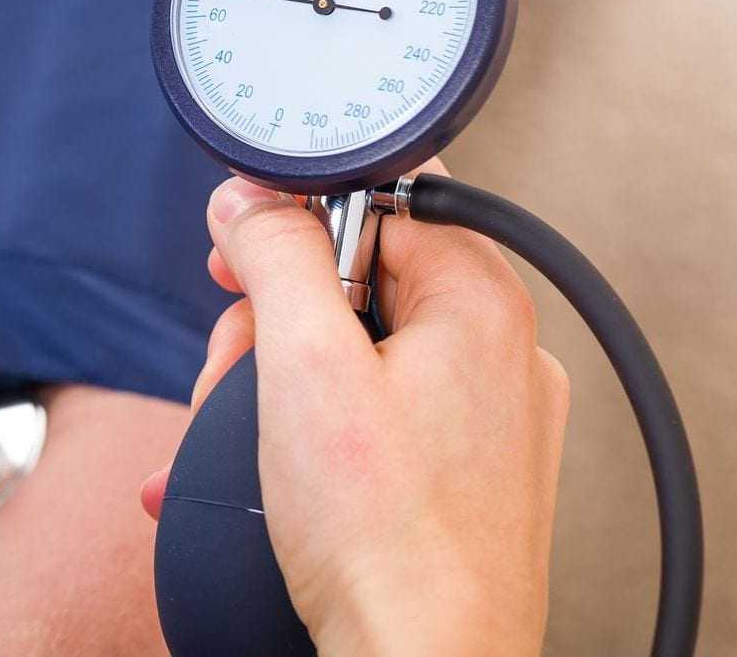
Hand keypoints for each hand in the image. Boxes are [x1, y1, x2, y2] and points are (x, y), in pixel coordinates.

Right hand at [144, 168, 569, 655]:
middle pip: (355, 284)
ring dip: (273, 390)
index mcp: (481, 304)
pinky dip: (302, 440)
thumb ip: (275, 257)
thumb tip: (247, 198)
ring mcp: (483, 425)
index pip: (375, 202)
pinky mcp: (460, 481)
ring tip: (243, 444)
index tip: (238, 261)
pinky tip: (254, 480)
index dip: (292, 224)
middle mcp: (498, 356)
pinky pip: (367, 425)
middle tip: (239, 375)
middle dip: (271, 326)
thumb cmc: (382, 538)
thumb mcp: (302, 367)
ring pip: (353, 358)